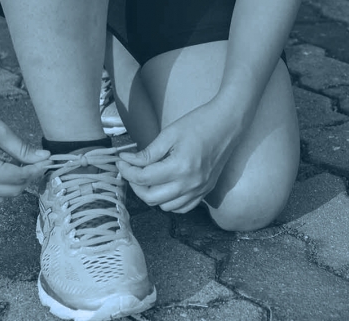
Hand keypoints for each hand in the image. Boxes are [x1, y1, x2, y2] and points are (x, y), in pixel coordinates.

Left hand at [116, 96, 245, 212]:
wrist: (227, 124)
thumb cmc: (199, 124)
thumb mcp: (169, 134)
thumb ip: (148, 153)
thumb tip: (127, 161)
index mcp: (180, 167)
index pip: (143, 178)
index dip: (127, 170)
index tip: (121, 161)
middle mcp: (190, 183)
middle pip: (151, 197)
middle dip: (135, 185)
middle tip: (131, 170)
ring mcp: (199, 190)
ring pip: (165, 206)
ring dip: (151, 195)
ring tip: (147, 178)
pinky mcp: (205, 191)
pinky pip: (182, 207)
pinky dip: (169, 202)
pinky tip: (164, 187)